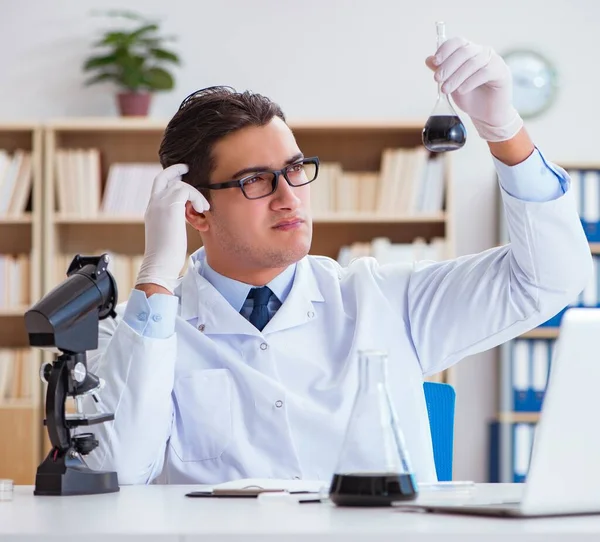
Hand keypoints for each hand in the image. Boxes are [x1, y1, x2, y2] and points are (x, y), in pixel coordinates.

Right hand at [135, 164, 209, 293]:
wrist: (158, 265)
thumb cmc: (166, 256)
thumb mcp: (170, 233)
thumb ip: (174, 221)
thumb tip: (188, 216)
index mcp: (152, 211)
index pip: (158, 187)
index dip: (169, 179)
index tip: (181, 176)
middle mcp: (153, 204)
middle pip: (162, 177)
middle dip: (175, 170)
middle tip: (187, 168)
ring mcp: (159, 204)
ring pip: (180, 184)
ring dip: (195, 194)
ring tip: (203, 208)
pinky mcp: (169, 208)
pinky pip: (186, 190)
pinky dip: (197, 197)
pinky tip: (203, 209)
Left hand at [426, 37, 522, 141]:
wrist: (486, 114)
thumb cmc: (470, 97)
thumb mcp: (451, 84)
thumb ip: (442, 71)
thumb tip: (429, 59)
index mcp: (469, 51)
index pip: (457, 42)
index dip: (445, 50)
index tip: (435, 62)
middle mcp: (482, 52)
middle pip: (464, 51)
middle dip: (448, 66)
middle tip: (437, 79)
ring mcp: (493, 60)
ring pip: (473, 62)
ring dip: (456, 76)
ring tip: (445, 89)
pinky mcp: (502, 72)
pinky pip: (485, 73)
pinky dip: (470, 81)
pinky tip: (461, 90)